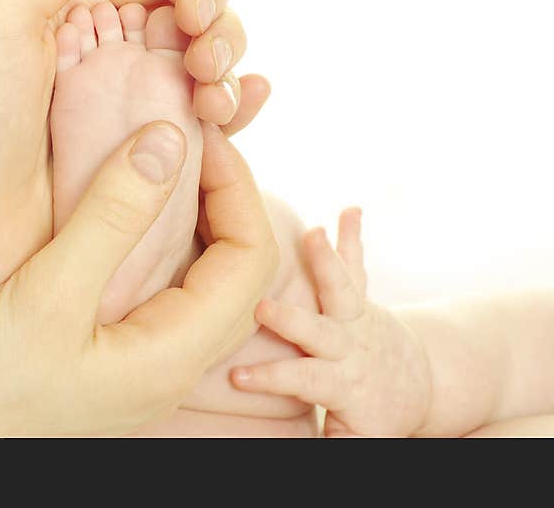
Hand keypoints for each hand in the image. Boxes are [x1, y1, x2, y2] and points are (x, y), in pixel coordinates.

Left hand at [0, 0, 268, 341]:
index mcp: (66, 6)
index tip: (198, 11)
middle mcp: (98, 51)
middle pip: (189, 14)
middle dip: (218, 25)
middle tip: (206, 58)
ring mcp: (119, 108)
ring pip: (201, 68)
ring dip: (228, 69)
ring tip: (217, 99)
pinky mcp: (134, 161)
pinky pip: (196, 126)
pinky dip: (232, 110)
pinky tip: (244, 106)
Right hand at [0, 122, 278, 435]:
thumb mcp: (46, 295)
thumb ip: (111, 218)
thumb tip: (169, 141)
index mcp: (174, 354)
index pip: (251, 258)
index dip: (238, 186)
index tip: (199, 136)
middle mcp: (171, 361)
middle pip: (236, 269)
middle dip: (223, 197)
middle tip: (186, 144)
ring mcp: (142, 360)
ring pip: (199, 279)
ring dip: (193, 217)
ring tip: (158, 166)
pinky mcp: (111, 353)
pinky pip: (161, 288)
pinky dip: (156, 240)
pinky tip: (121, 213)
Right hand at [230, 209, 432, 436]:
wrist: (417, 386)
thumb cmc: (373, 414)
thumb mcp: (355, 437)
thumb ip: (328, 439)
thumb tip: (278, 446)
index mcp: (342, 382)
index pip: (302, 380)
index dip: (271, 379)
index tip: (237, 377)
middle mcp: (349, 345)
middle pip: (319, 332)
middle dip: (291, 320)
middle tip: (263, 308)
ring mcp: (356, 316)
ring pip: (341, 288)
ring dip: (326, 261)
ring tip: (315, 233)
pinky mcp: (361, 297)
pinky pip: (357, 264)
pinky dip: (353, 236)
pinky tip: (351, 208)